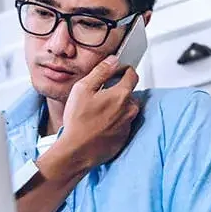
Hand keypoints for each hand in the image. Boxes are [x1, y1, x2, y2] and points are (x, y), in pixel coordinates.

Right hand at [57, 55, 139, 171]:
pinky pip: (123, 124)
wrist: (77, 150)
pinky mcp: (123, 137)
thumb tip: (113, 60)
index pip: (132, 75)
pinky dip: (114, 121)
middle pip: (129, 93)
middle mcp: (130, 109)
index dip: (124, 70)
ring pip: (127, 109)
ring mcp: (128, 125)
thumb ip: (100, 72)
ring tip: (98, 111)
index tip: (117, 71)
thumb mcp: (83, 89)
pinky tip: (99, 124)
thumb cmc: (78, 121)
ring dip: (116, 107)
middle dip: (118, 91)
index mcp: (122, 94)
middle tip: (100, 95)